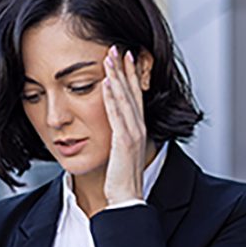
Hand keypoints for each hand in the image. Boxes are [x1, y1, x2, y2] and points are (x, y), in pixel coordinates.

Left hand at [101, 45, 148, 205]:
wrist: (126, 199)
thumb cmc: (121, 179)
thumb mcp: (119, 152)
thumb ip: (116, 137)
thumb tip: (108, 128)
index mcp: (136, 129)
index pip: (134, 96)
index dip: (130, 75)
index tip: (124, 57)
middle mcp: (138, 128)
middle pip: (132, 92)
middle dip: (124, 68)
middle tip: (117, 47)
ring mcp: (132, 134)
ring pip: (125, 99)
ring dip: (117, 76)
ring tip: (111, 57)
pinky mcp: (124, 142)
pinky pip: (117, 115)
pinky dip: (113, 98)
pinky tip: (108, 83)